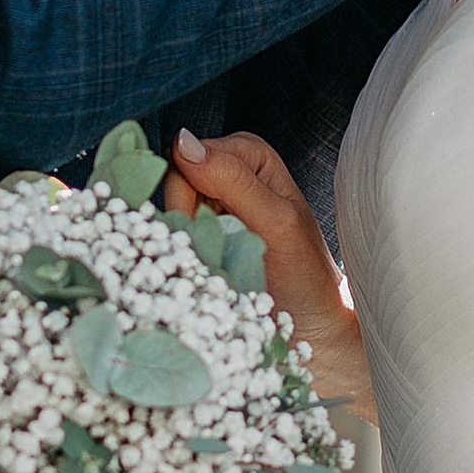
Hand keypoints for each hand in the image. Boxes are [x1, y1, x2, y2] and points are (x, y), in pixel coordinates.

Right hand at [166, 127, 369, 406]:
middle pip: (172, 182)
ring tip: (216, 265)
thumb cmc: (304, 276)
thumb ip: (232, 179)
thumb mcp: (276, 221)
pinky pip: (165, 241)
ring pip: (165, 213)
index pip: (191, 154)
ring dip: (184, 241)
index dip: (194, 189)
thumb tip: (182, 141)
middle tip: (218, 248)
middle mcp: (224, 175)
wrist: (309, 331)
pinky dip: (179, 258)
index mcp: (248, 156)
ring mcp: (207, 210)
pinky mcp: (195, 244)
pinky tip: (203, 274)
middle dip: (188, 217)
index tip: (219, 224)